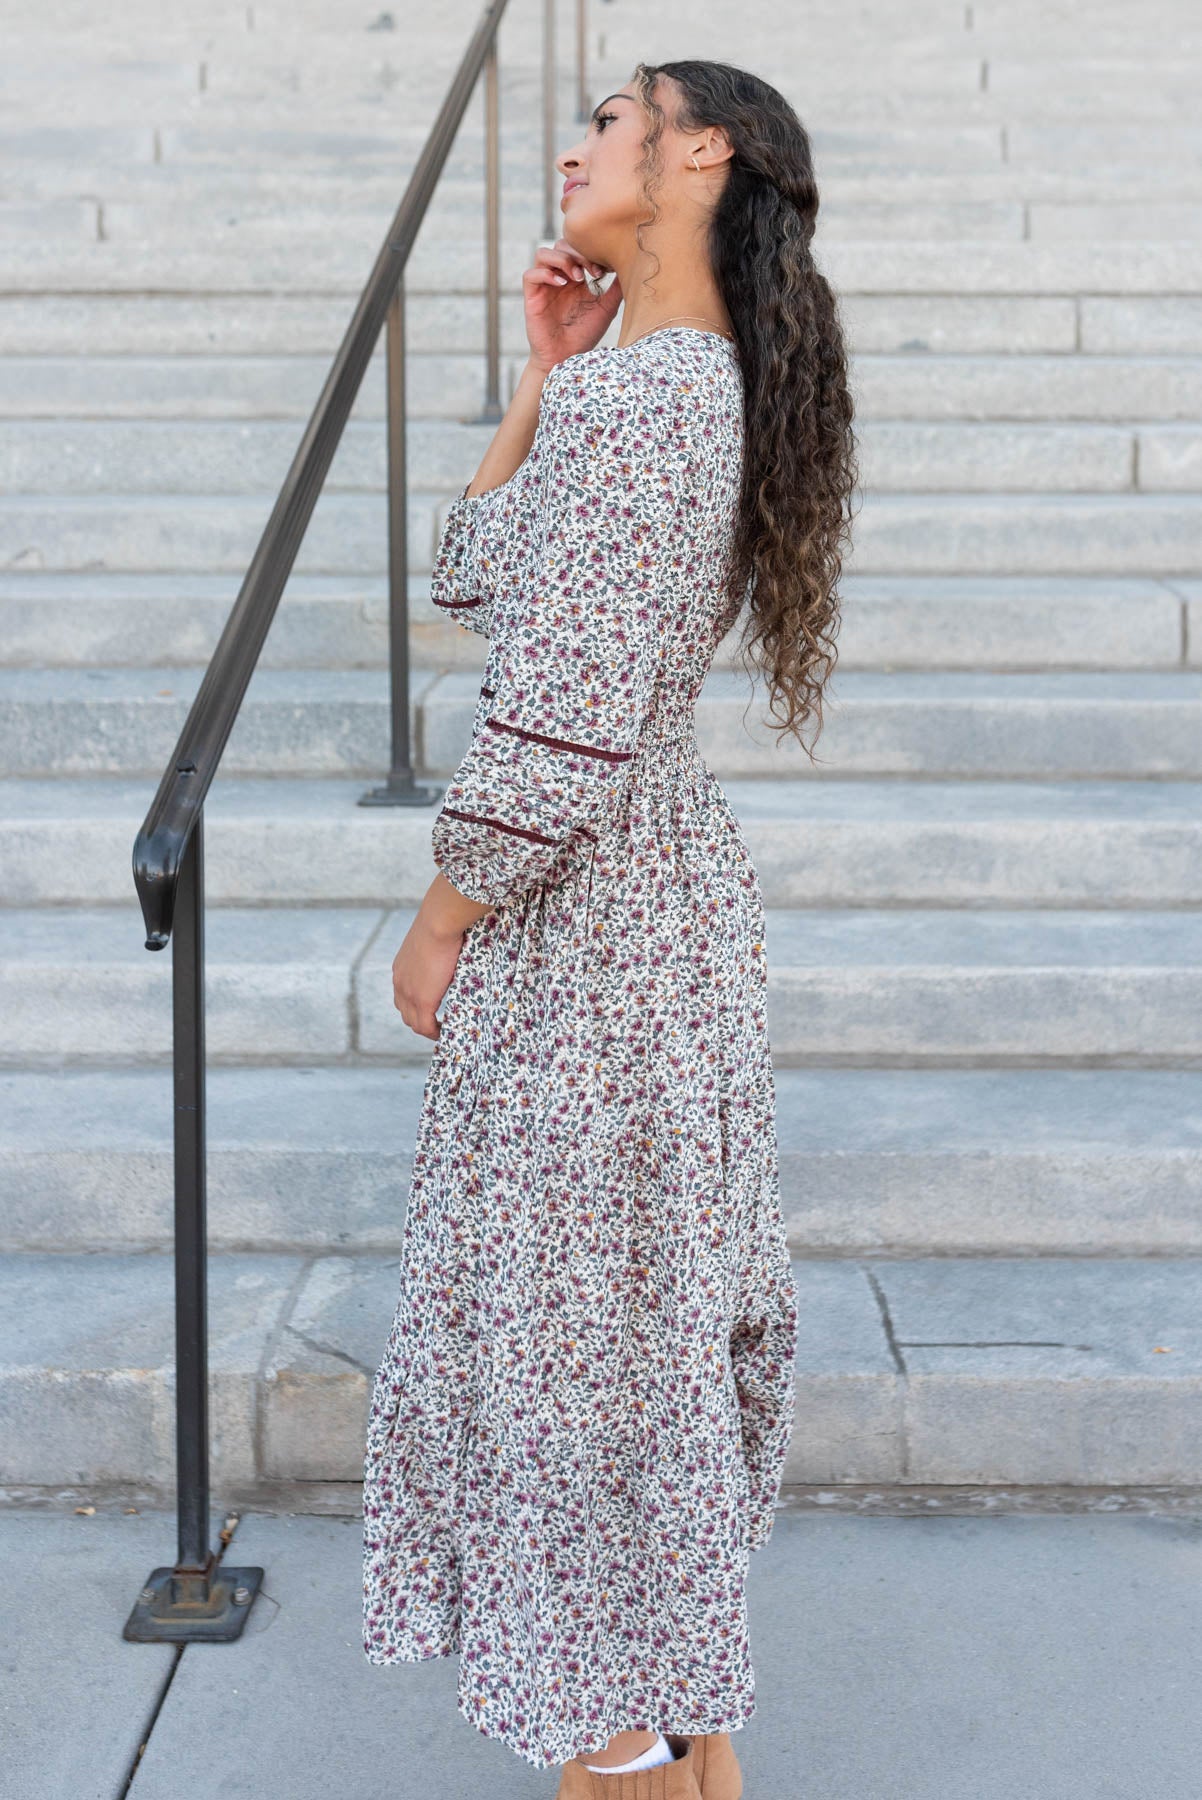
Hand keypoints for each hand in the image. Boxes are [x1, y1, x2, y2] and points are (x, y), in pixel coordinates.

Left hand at [391, 912, 465, 1041]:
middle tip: (437, 1023)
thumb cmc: (441, 924)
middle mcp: (400, 983)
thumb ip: (436, 952)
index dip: (415, 1006)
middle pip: (405, 1012)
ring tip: (442, 1030)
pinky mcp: (422, 1000)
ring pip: (412, 1022)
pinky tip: (445, 1033)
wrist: (438, 923)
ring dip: (426, 1028)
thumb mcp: (432, 941)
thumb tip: (453, 947)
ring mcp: (409, 993)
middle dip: (420, 1021)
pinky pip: (425, 1027)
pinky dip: (434, 1033)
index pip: (402, 996)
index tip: (432, 1009)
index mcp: (401, 969)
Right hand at [524, 238, 622, 372]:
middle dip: (578, 253)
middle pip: (560, 245)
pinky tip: (562, 285)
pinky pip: (530, 275)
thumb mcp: (606, 309)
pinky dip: (545, 274)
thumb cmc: (584, 336)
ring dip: (562, 260)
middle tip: (593, 272)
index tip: (606, 269)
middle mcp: (558, 278)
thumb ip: (615, 289)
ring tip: (578, 278)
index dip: (591, 252)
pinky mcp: (532, 298)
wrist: (566, 359)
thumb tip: (631, 268)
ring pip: (543, 254)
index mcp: (574, 278)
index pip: (577, 248)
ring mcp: (544, 286)